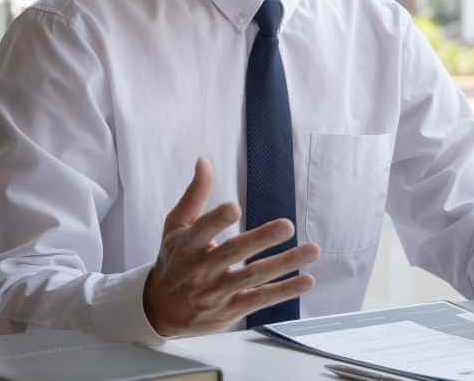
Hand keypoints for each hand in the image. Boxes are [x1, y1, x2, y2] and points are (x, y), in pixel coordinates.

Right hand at [142, 158, 320, 337]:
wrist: (161, 312)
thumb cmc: (174, 260)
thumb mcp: (176, 227)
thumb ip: (194, 195)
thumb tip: (205, 161)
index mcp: (187, 246)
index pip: (201, 230)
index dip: (216, 220)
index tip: (234, 207)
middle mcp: (202, 269)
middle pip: (233, 253)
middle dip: (260, 240)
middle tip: (287, 226)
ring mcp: (218, 292)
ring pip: (254, 276)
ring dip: (285, 263)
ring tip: (313, 250)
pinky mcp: (232, 309)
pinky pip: (261, 299)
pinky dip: (285, 291)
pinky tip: (307, 280)